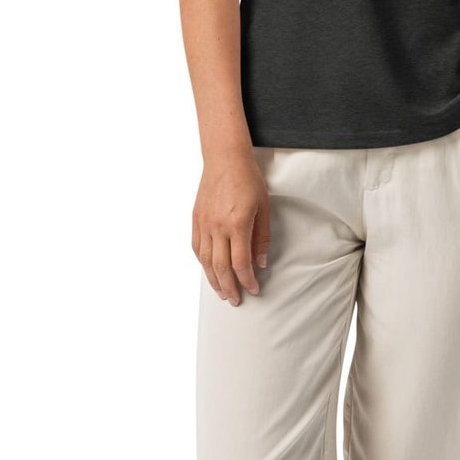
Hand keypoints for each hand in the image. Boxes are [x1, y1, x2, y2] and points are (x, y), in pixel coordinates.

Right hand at [193, 153, 270, 304]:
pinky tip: (210, 271)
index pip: (240, 263)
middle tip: (236, 300)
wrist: (225, 158)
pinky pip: (197, 247)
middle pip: (221, 267)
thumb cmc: (249, 180)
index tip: (254, 289)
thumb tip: (260, 263)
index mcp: (237, 224)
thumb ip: (261, 238)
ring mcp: (204, 223)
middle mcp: (217, 226)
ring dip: (214, 280)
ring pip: (206, 261)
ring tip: (222, 293)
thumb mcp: (264, 208)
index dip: (247, 280)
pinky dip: (203, 263)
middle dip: (229, 287)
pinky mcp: (196, 219)